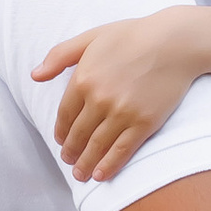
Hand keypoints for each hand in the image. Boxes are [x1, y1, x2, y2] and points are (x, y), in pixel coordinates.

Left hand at [32, 12, 194, 184]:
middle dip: (71, 151)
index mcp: (83, 78)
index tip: (60, 141)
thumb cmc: (133, 35)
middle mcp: (99, 99)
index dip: (61, 131)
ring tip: (80, 174)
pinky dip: (109, 165)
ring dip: (85, 163)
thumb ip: (60, 55)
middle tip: (68, 161)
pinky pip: (122, 150)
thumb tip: (35, 75)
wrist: (175, 42)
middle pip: (78, 133)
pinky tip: (100, 175)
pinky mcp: (144, 123)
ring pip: (97, 146)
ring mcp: (122, 113)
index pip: (65, 114)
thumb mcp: (91, 37)